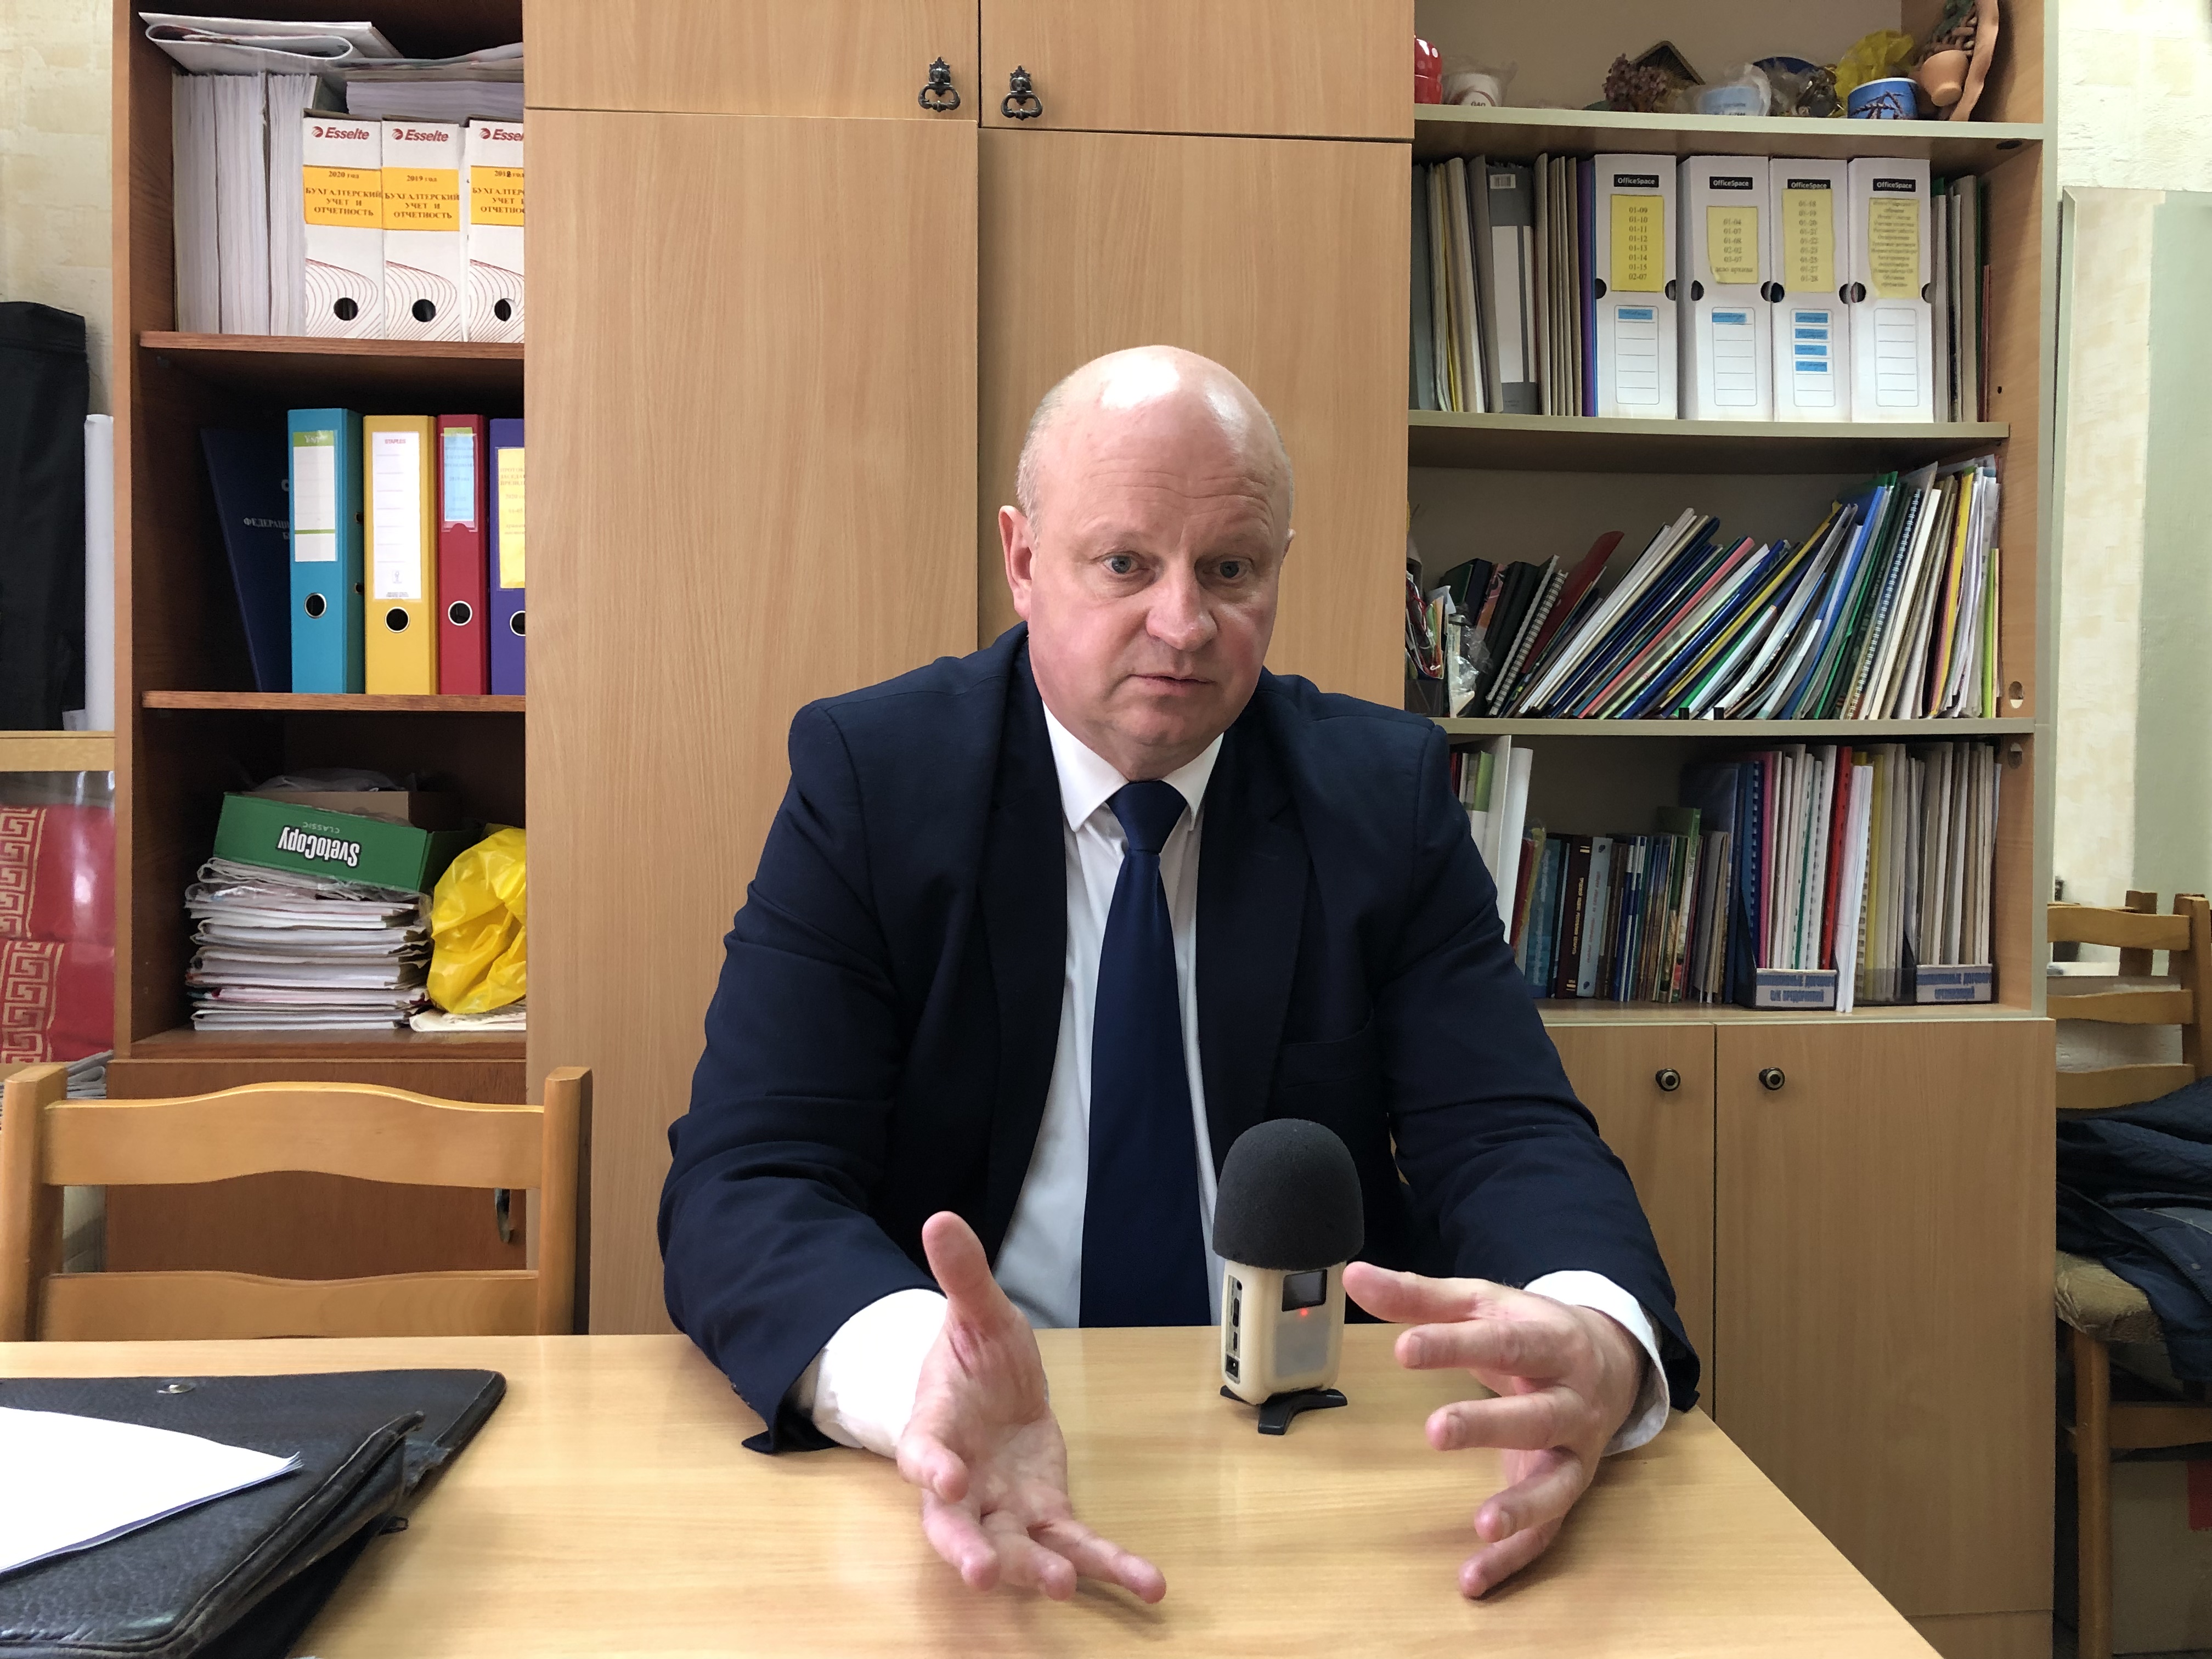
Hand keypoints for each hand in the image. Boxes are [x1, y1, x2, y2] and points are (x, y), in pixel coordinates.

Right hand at [896, 1212, 1166, 1602]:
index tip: (942, 1476)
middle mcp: (962, 1482)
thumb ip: (963, 1275)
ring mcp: (1002, 1507)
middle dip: (966, 1551)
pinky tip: (1149, 1586)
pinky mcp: (1045, 1514)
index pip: (925, 1451)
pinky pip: (1075, 1544)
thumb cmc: (974, 1359)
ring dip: (1035, 1570)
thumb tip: (940, 1219)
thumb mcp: (977, 1311)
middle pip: (954, 1526)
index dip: (931, 1465)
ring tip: (1062, 1587)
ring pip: (1012, 1547)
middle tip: (981, 1574)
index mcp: (937, 1428)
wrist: (991, 1389)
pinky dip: (1110, 1567)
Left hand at [1342, 1263, 1647, 1598]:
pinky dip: (1513, 1560)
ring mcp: (1577, 1451)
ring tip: (1482, 1526)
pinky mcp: (1570, 1490)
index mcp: (1552, 1341)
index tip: (1404, 1349)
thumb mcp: (1481, 1302)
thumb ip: (1418, 1296)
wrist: (1611, 1357)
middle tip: (1436, 1430)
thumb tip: (1354, 1276)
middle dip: (1490, 1425)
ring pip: (1558, 1484)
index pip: (1503, 1342)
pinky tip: (1471, 1579)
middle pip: (1538, 1416)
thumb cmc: (1529, 1328)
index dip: (1453, 1345)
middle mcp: (1574, 1399)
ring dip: (1523, 1507)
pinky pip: (1548, 1534)